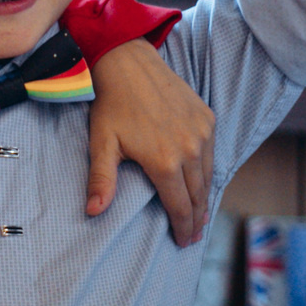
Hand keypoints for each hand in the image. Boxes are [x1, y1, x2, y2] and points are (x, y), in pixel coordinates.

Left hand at [86, 38, 213, 238]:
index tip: (183, 243)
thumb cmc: (112, 105)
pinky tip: (202, 182)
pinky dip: (208, 171)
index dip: (182, 228)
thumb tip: (93, 211)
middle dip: (196, 219)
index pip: (179, 206)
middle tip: (194, 236)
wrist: (129, 63)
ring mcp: (202, 133)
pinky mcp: (207, 118)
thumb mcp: (102, 144)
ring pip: (208, 176)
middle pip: (198, 196)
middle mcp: (190, 149)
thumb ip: (101, 180)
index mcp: (165, 162)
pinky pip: (212, 153)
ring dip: (205, 197)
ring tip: (200, 215)